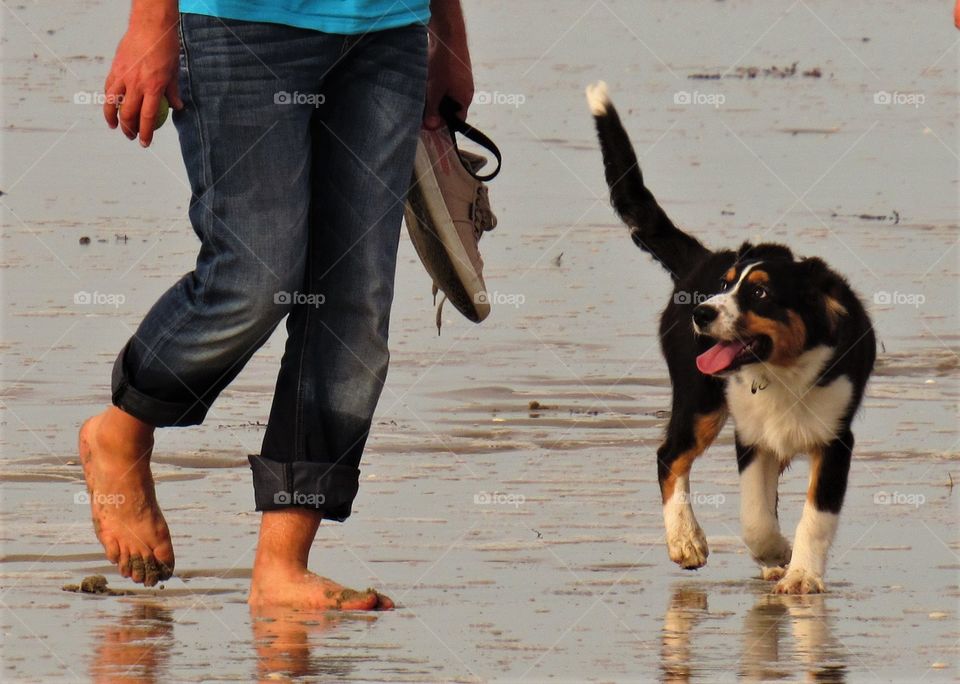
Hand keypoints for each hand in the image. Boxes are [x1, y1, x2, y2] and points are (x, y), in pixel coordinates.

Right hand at [103, 4, 181, 147]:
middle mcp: (137, 84)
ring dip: (112, 117)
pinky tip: (110, 105)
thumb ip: (173, 92)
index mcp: (154, 87)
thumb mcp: (174, 72)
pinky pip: (109, 88)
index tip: (145, 143)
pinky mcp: (115, 67)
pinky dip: (108, 99)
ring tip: (114, 126)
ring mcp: (124, 75)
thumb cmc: (166, 48)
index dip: (146, 133)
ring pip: (112, 102)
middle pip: (128, 114)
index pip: (148, 117)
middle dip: (129, 129)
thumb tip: (177, 108)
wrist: (150, 26)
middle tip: (131, 136)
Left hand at [424, 1, 472, 128]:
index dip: (442, 124)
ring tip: (422, 93)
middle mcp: (465, 91)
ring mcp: (460, 80)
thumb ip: (433, 109)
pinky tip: (425, 82)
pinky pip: (444, 85)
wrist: (447, 34)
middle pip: (450, 108)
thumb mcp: (435, 90)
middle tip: (421, 109)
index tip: (427, 124)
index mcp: (465, 98)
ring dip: (433, 97)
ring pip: (445, 96)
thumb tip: (432, 127)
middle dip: (436, 110)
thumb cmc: (444, 63)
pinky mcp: (453, 71)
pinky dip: (434, 86)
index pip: (456, 120)